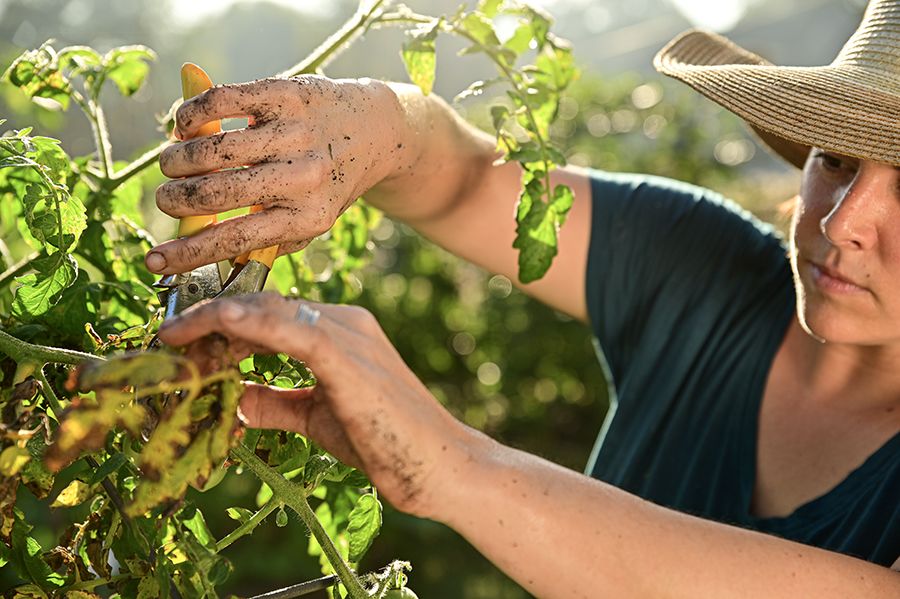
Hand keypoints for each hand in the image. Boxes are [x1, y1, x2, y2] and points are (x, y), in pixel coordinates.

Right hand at [146, 75, 414, 274]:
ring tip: (171, 163)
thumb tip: (204, 259)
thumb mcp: (308, 220)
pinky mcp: (287, 94)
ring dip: (177, 159)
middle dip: (175, 199)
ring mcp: (295, 133)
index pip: (235, 240)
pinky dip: (190, 115)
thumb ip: (265, 241)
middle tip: (165, 198)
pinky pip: (220, 101)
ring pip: (212, 149)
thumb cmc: (327, 184)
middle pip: (214, 193)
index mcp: (307, 217)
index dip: (186, 254)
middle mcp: (303, 177)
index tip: (152, 261)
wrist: (374, 132)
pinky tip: (183, 126)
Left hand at [157, 293, 467, 517]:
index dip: (222, 328)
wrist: (439, 466)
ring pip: (270, 311)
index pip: (269, 316)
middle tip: (168, 342)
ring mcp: (349, 334)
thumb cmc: (386, 442)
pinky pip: (292, 329)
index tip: (183, 347)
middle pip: (263, 307)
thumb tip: (231, 397)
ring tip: (176, 337)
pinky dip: (251, 323)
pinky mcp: (349, 357)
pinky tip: (218, 322)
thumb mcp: (316, 418)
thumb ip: (276, 402)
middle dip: (210, 321)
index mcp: (338, 332)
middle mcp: (343, 321)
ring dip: (217, 320)